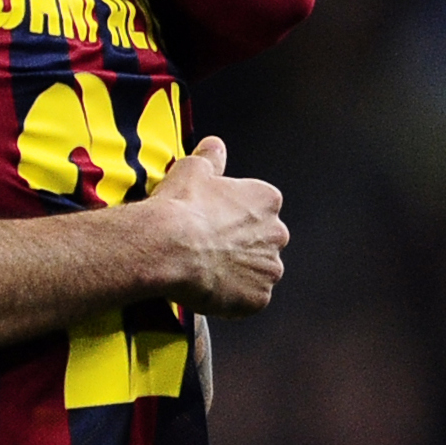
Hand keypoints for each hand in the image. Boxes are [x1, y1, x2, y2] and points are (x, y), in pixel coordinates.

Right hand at [145, 137, 287, 316]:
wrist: (168, 245)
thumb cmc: (179, 205)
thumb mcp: (191, 169)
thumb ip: (210, 158)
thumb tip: (215, 145)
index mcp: (266, 200)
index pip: (259, 206)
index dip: (233, 213)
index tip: (212, 218)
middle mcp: (277, 234)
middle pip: (262, 240)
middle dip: (241, 243)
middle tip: (207, 244)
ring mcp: (269, 269)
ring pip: (256, 271)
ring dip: (238, 271)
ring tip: (204, 267)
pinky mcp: (258, 298)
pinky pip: (247, 299)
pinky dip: (232, 296)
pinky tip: (206, 286)